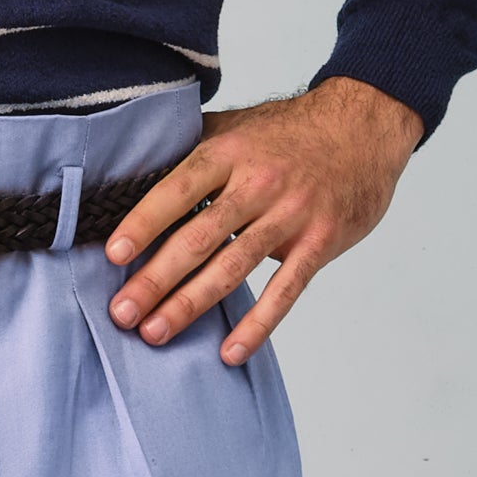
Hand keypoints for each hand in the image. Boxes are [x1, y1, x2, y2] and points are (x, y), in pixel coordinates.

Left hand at [102, 77, 423, 365]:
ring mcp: (291, 216)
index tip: (113, 254)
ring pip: (234, 268)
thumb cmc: (290, 130)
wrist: (363, 128)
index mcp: (230, 152)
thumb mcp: (237, 124)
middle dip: (156, 278)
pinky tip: (230, 351)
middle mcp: (258, 184)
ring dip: (191, 304)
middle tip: (121, 312)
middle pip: (199, 237)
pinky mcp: (319, 243)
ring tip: (155, 332)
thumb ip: (192, 148)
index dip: (144, 222)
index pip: (177, 189)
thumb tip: (135, 168)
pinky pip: (285, 291)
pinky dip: (258, 325)